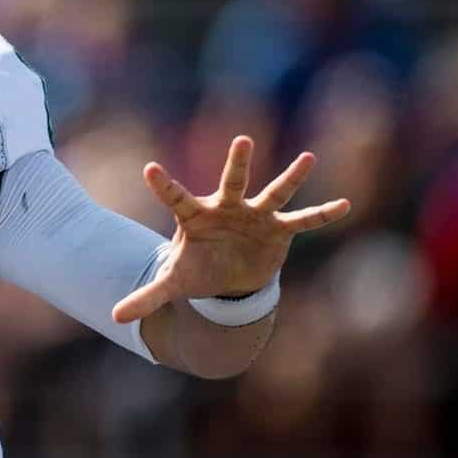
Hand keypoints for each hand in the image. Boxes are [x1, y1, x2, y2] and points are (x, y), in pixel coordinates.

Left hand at [111, 135, 349, 323]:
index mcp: (196, 217)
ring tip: (309, 158)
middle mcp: (227, 208)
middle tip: (243, 140)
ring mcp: (255, 216)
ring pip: (274, 193)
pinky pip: (302, 221)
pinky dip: (321, 215)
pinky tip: (343, 205)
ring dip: (291, 178)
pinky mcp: (278, 229)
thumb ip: (146, 296)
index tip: (148, 169)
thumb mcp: (173, 283)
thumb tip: (114, 317)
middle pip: (232, 182)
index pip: (176, 198)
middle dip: (238, 163)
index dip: (163, 185)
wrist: (230, 275)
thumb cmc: (199, 269)